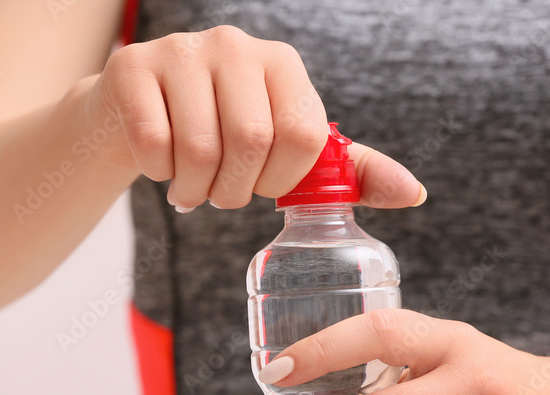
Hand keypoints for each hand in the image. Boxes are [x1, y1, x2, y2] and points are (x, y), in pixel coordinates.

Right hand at [82, 26, 423, 210]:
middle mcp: (236, 46)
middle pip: (251, 142)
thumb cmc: (223, 134)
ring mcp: (182, 51)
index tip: (262, 183)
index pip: (303, 136)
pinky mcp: (134, 68)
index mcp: (283, 63)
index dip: (281, 179)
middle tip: (221, 193)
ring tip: (191, 186)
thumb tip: (415, 194)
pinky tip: (160, 166)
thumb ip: (347, 171)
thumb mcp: (288, 150)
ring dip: (195, 190)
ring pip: (201, 148)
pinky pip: (155, 144)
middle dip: (234, 191)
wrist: (138, 114)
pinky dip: (158, 174)